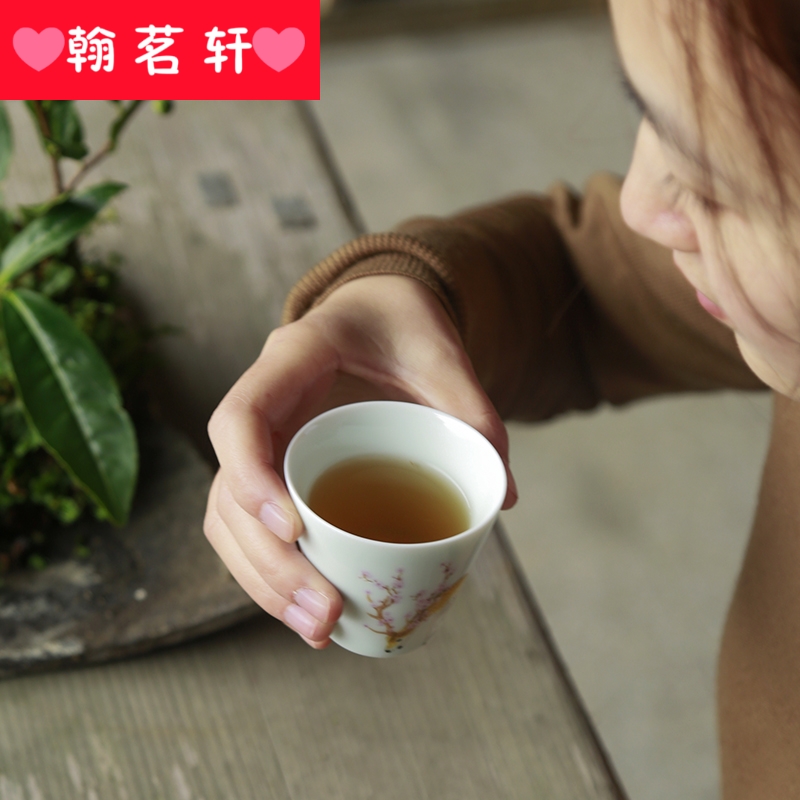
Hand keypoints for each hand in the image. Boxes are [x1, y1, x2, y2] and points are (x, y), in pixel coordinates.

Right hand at [204, 275, 517, 647]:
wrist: (377, 312)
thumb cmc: (402, 322)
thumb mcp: (441, 350)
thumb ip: (472, 410)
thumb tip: (504, 498)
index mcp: (291, 360)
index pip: (240, 420)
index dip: (250, 479)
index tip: (295, 530)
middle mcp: (262, 404)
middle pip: (227, 493)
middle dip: (268, 563)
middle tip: (323, 613)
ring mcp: (263, 442)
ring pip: (229, 522)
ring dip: (264, 583)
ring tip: (318, 630)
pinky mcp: (277, 468)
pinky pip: (252, 528)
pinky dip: (272, 574)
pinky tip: (311, 611)